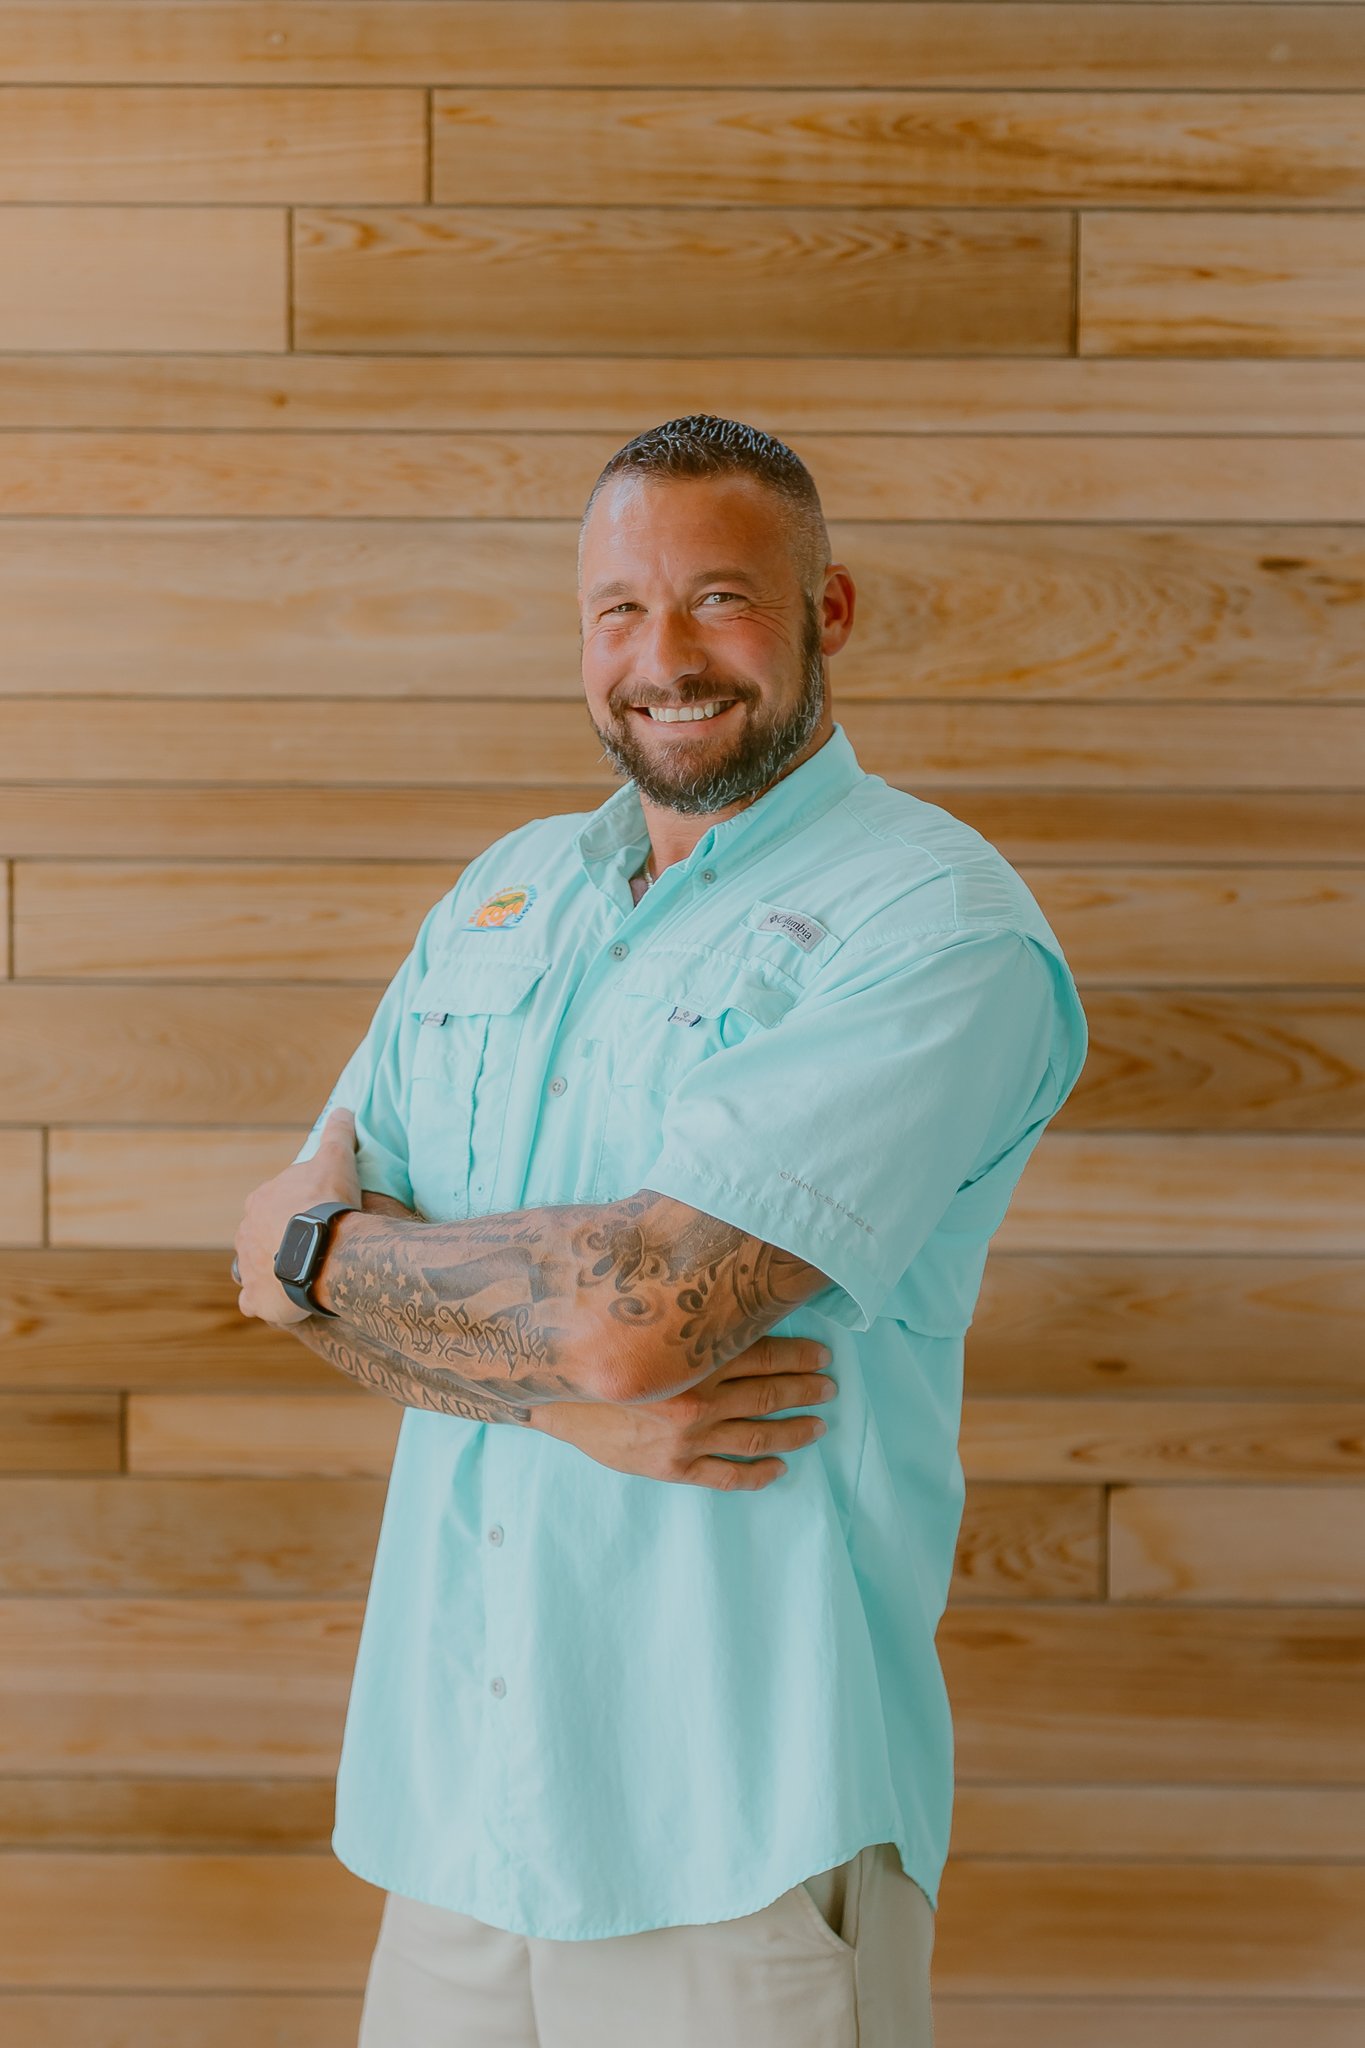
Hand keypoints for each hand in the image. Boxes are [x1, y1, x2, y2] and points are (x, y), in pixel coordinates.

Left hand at [233, 1105, 362, 1326]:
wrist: (324, 1248)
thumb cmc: (327, 1202)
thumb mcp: (336, 1159)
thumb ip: (337, 1134)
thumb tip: (343, 1109)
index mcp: (260, 1202)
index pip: (272, 1205)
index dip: (293, 1212)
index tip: (315, 1218)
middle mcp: (245, 1233)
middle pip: (261, 1237)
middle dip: (280, 1242)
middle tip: (312, 1248)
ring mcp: (247, 1268)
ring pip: (255, 1268)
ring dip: (272, 1271)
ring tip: (301, 1276)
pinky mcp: (256, 1299)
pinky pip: (254, 1302)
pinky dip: (264, 1302)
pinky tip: (284, 1302)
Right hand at [532, 1334, 836, 1489]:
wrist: (552, 1394)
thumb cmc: (600, 1350)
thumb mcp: (644, 1322)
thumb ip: (685, 1311)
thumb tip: (720, 1275)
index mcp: (693, 1358)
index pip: (762, 1354)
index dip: (798, 1355)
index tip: (823, 1354)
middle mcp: (697, 1398)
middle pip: (767, 1394)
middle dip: (805, 1390)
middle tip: (829, 1386)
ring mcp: (687, 1438)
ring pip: (756, 1437)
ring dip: (793, 1431)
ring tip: (818, 1425)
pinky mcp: (674, 1468)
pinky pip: (727, 1476)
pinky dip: (758, 1474)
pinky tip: (779, 1469)